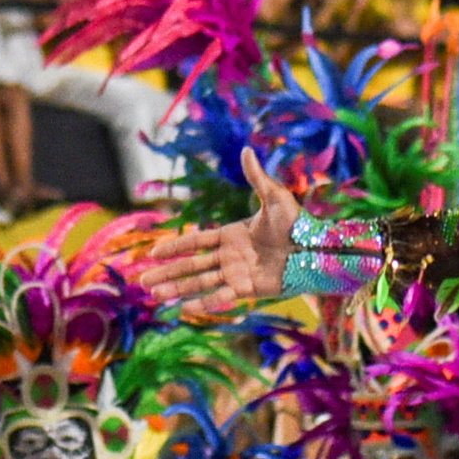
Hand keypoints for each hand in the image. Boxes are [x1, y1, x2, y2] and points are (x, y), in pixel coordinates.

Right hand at [139, 146, 300, 316]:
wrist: (316, 249)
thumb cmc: (298, 223)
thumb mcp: (275, 197)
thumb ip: (256, 178)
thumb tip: (246, 150)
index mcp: (232, 234)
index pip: (196, 241)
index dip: (175, 247)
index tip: (153, 254)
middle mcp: (231, 256)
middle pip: (192, 265)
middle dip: (167, 272)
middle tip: (142, 280)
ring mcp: (238, 274)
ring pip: (200, 282)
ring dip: (177, 288)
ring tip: (154, 294)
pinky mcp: (248, 289)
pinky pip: (221, 296)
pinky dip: (203, 303)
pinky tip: (184, 309)